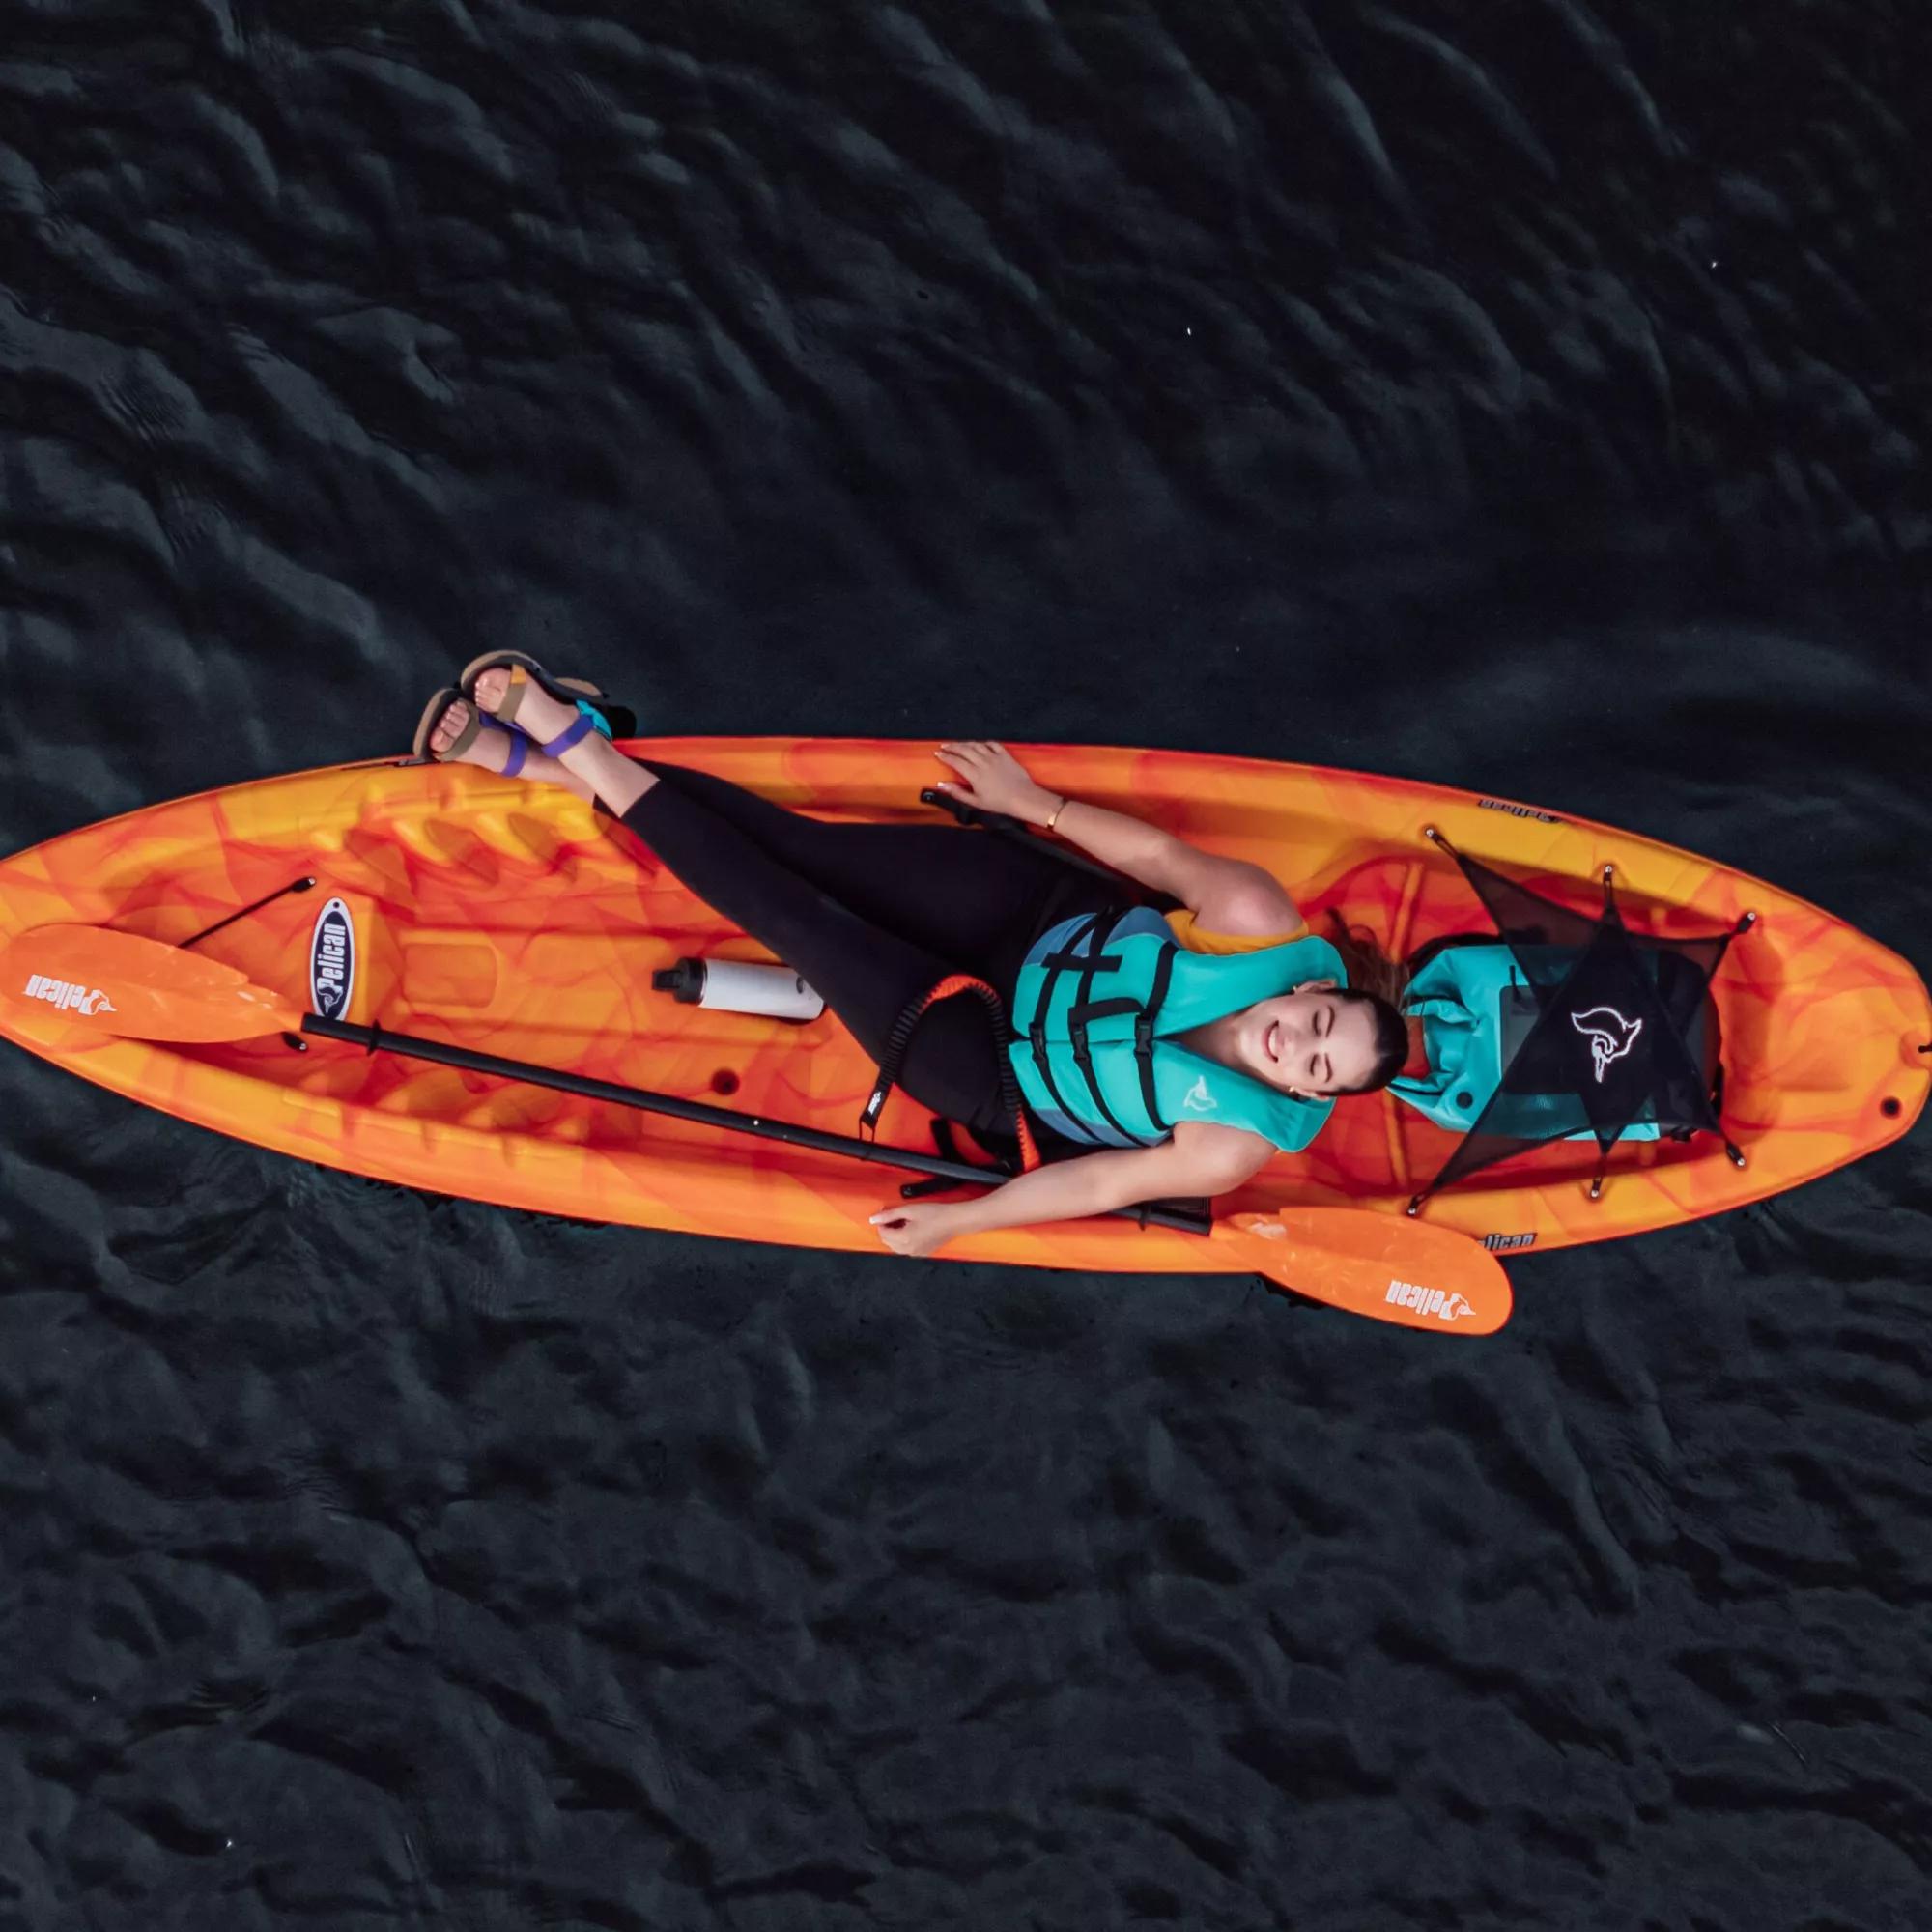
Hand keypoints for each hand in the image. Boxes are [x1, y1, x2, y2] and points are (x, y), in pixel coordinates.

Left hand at [869, 1199, 965, 1257]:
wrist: (954, 1220)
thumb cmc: (935, 1214)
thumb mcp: (909, 1210)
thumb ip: (889, 1215)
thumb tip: (874, 1219)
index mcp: (904, 1239)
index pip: (883, 1234)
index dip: (882, 1223)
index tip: (886, 1215)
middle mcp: (909, 1250)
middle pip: (888, 1242)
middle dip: (888, 1230)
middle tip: (895, 1217)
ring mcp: (916, 1253)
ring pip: (897, 1247)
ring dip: (895, 1236)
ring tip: (904, 1223)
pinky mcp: (923, 1253)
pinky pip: (907, 1249)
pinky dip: (905, 1241)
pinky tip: (912, 1230)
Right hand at [933, 741, 1056, 825]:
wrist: (1022, 797)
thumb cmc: (999, 803)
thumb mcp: (976, 802)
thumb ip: (958, 793)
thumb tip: (943, 785)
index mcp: (974, 774)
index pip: (956, 761)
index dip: (945, 756)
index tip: (938, 754)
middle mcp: (983, 762)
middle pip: (964, 750)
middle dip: (952, 746)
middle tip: (944, 746)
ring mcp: (994, 757)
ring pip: (976, 745)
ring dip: (965, 743)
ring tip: (958, 744)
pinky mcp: (1005, 755)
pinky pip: (992, 744)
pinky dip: (984, 743)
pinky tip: (979, 744)